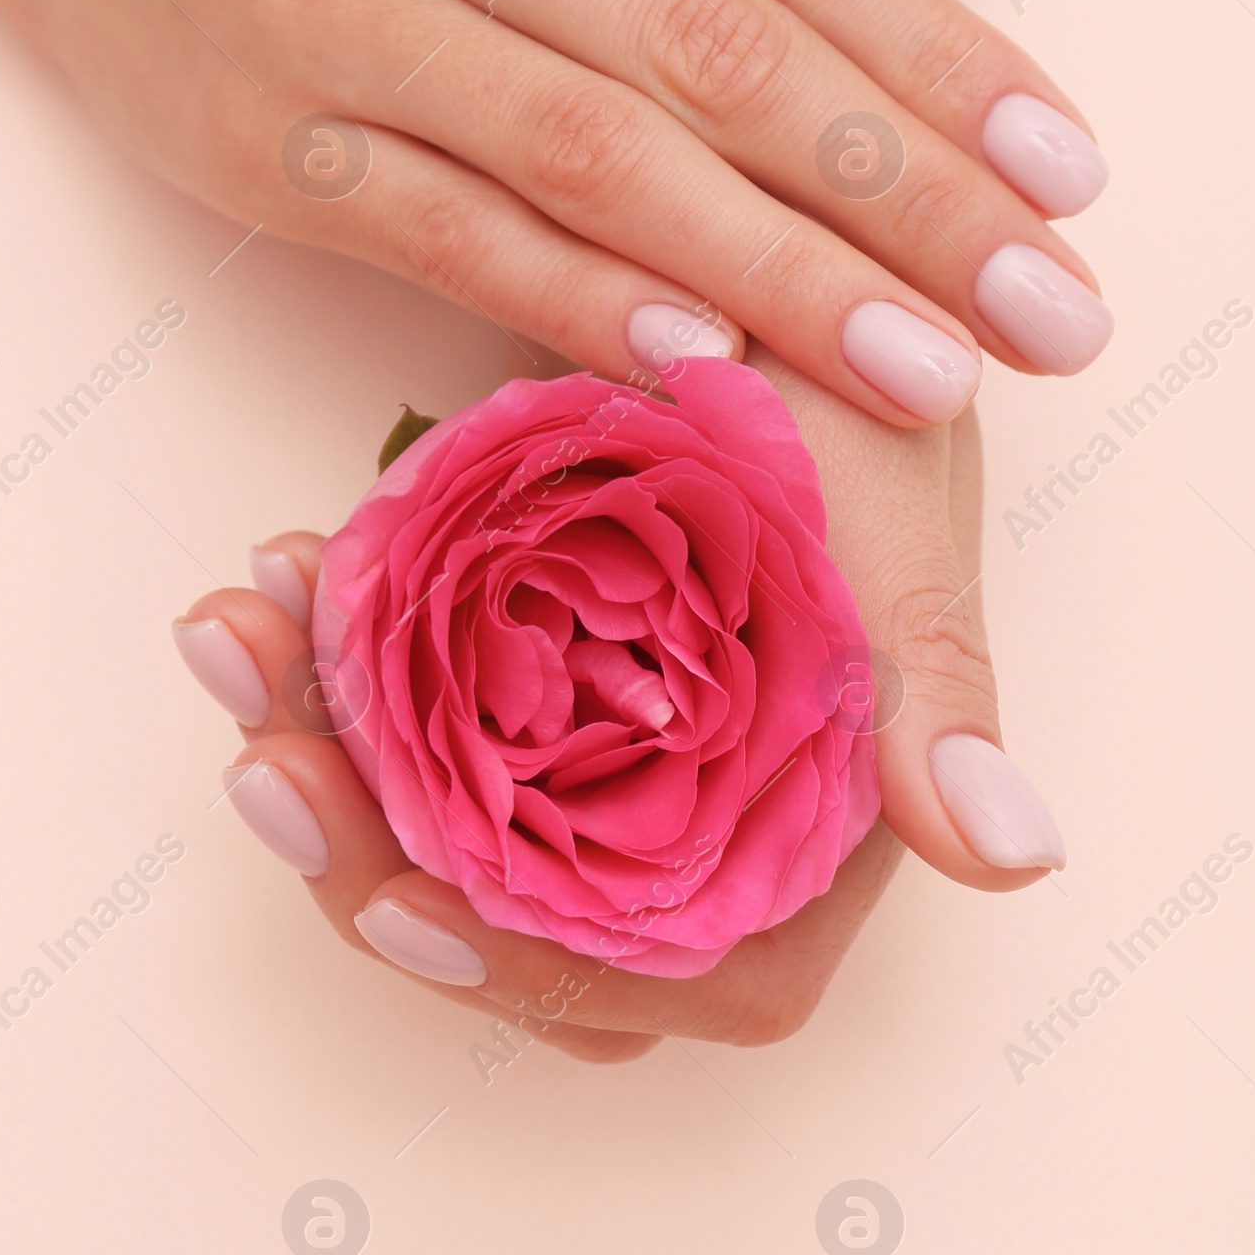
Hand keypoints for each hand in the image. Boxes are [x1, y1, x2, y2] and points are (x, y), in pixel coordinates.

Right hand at [0, 0, 1111, 426]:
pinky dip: (583, 299)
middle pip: (716, 45)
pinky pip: (449, 230)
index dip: (942, 55)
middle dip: (908, 193)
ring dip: (783, 274)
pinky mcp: (259, 134)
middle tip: (1049, 311)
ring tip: (928, 370)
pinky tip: (711, 362)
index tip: (1066, 175)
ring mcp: (332, 1)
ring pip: (595, 151)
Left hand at [172, 363, 1061, 1059]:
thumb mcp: (896, 512)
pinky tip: (275, 580)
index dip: (527, 973)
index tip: (395, 902)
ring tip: (239, 637)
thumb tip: (1015, 863)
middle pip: (513, 931)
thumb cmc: (858, 389)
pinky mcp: (514, 678)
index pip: (666, 980)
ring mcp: (591, 754)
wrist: (772, 274)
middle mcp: (693, 823)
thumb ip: (942, 688)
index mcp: (806, 835)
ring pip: (435, 838)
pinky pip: (401, 724)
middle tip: (265, 751)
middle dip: (365, 858)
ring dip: (320, 757)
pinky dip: (328, 668)